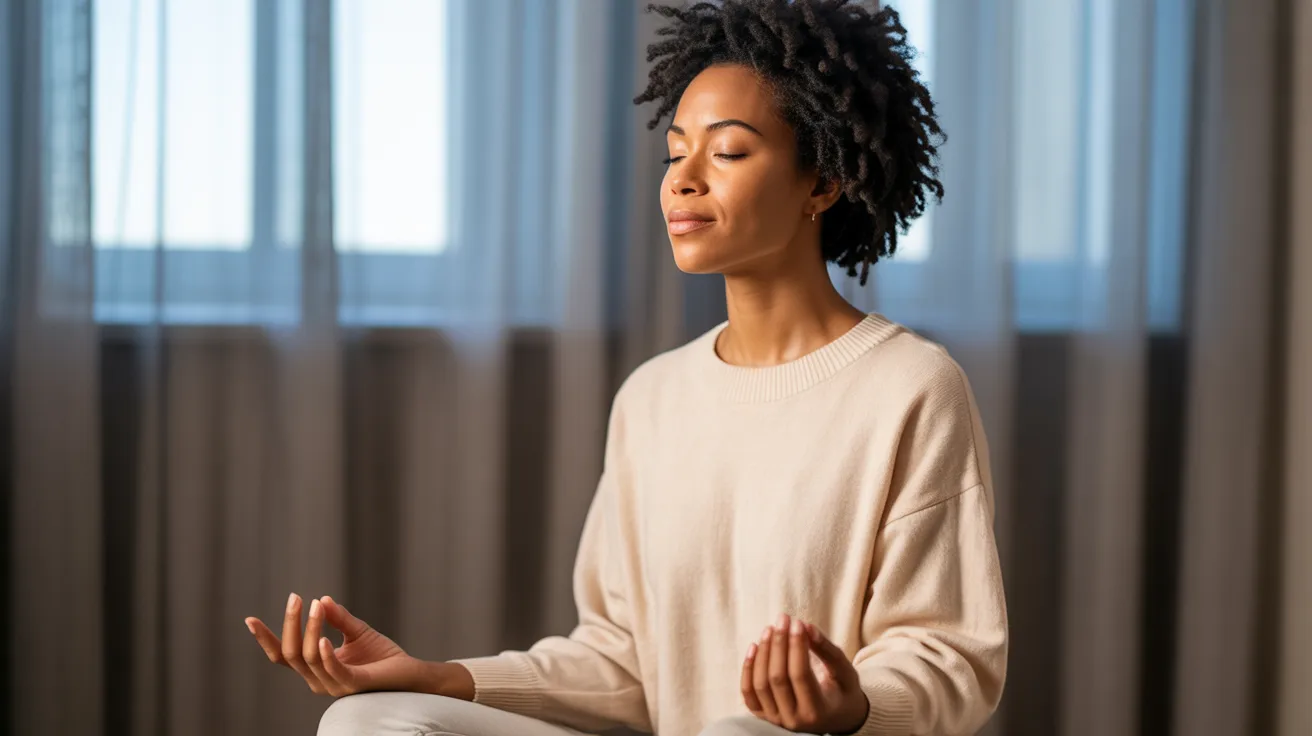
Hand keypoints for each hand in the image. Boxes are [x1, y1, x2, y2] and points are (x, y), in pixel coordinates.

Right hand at [245, 593, 469, 698]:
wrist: (410, 672)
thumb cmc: (382, 656)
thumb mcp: (356, 631)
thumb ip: (338, 618)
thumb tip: (321, 599)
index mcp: (315, 668)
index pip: (282, 656)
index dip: (265, 638)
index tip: (250, 618)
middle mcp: (319, 680)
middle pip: (291, 654)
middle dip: (289, 625)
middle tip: (295, 597)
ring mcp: (334, 684)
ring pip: (308, 658)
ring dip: (310, 629)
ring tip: (314, 606)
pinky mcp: (353, 684)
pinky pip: (332, 670)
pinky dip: (324, 654)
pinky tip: (323, 638)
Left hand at [741, 613, 868, 734]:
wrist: (837, 718)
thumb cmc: (843, 693)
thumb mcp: (845, 673)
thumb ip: (827, 650)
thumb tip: (806, 626)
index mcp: (817, 712)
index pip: (800, 675)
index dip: (796, 646)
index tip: (797, 623)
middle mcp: (794, 720)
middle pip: (777, 678)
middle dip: (778, 645)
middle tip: (783, 619)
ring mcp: (776, 719)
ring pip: (760, 685)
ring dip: (763, 653)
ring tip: (770, 629)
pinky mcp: (764, 715)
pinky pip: (748, 692)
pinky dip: (747, 669)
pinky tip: (754, 646)